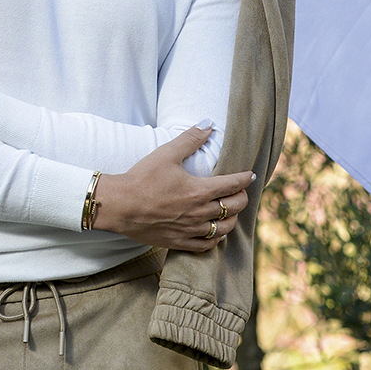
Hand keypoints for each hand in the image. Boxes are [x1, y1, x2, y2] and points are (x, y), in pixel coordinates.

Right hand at [92, 126, 253, 251]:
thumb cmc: (142, 178)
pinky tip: (216, 232)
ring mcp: (190, 230)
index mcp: (199, 190)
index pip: (233, 185)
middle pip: (233, 208)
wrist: (120, 205)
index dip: (245, 179)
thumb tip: (208, 124)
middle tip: (241, 191)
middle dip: (242, 198)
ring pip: (224, 229)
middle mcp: (199, 212)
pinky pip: (206, 245)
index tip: (250, 175)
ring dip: (232, 219)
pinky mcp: (179, 242)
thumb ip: (190, 139)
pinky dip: (216, 238)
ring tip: (231, 212)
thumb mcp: (166, 153)